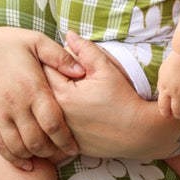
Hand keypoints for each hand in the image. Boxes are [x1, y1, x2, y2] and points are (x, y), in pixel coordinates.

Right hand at [0, 27, 84, 166]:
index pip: (53, 123)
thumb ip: (60, 57)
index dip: (66, 140)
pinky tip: (26, 162)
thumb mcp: (36, 41)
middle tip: (64, 155)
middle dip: (53, 152)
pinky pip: (0, 145)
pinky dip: (14, 158)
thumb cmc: (5, 44)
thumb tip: (82, 72)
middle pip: (37, 141)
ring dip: (35, 156)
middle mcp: (15, 105)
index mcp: (32, 88)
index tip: (75, 147)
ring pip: (19, 147)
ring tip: (47, 156)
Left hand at [43, 32, 178, 160]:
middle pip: (41, 92)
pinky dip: (58, 120)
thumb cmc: (124, 99)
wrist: (139, 132)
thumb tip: (68, 34)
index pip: (43, 69)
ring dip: (49, 101)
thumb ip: (85, 49)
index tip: (56, 60)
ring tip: (63, 95)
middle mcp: (56, 116)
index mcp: (62, 94)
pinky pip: (55, 128)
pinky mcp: (66, 145)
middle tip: (57, 74)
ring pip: (46, 111)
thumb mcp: (106, 69)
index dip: (49, 61)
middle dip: (46, 81)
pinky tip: (71, 114)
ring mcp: (61, 133)